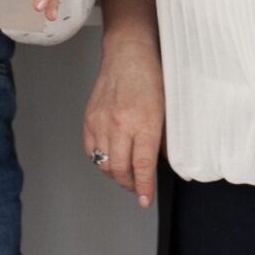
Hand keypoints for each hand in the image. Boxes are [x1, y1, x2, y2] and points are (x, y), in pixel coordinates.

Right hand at [83, 37, 164, 207]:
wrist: (127, 54)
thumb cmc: (150, 77)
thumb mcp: (166, 110)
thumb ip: (162, 139)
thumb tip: (160, 163)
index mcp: (143, 123)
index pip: (142, 166)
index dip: (144, 187)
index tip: (145, 200)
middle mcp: (119, 125)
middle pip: (120, 170)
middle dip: (130, 185)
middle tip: (138, 188)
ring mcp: (101, 122)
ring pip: (104, 164)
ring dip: (115, 175)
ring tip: (125, 175)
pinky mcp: (89, 119)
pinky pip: (90, 150)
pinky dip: (100, 160)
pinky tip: (110, 159)